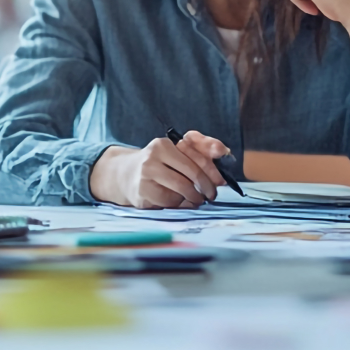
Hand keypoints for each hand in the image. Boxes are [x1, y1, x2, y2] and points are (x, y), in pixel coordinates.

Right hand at [89, 132, 228, 208]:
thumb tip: (224, 151)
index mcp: (162, 145)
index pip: (195, 160)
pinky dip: (178, 204)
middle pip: (189, 178)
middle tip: (211, 195)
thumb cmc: (159, 163)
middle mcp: (151, 159)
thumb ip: (201, 148)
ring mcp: (145, 177)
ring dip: (192, 198)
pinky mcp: (142, 194)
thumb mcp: (176, 151)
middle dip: (205, 189)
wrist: (125, 175)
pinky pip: (169, 203)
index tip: (220, 182)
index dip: (212, 173)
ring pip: (180, 192)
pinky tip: (177, 200)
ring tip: (194, 198)